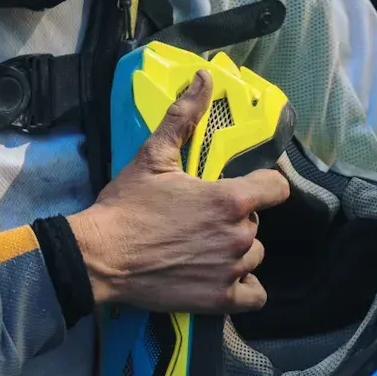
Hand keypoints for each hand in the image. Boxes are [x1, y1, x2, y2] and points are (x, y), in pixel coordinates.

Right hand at [69, 69, 288, 314]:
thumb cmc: (127, 206)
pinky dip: (244, 286)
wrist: (100, 257)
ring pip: (253, 256)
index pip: (276, 188)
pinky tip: (223, 276)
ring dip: (236, 251)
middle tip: (201, 217)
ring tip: (204, 246)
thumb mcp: (153, 156)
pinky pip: (255, 295)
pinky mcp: (220, 299)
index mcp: (230, 198)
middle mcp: (238, 235)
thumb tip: (205, 76)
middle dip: (235, 218)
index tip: (248, 186)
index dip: (264, 185)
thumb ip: (184, 116)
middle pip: (256, 223)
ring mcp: (231, 270)